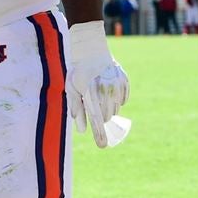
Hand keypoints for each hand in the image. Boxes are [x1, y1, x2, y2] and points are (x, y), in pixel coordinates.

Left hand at [66, 20, 129, 147]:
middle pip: (106, 116)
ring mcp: (117, 86)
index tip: (102, 146)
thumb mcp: (72, 89)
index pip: (96, 119)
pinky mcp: (125, 82)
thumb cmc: (78, 71)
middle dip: (100, 116)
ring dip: (107, 108)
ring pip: (115, 109)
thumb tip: (81, 130)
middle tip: (93, 105)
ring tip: (98, 94)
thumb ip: (77, 109)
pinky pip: (123, 100)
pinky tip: (108, 88)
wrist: (91, 50)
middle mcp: (105, 91)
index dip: (99, 134)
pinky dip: (116, 99)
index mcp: (90, 93)